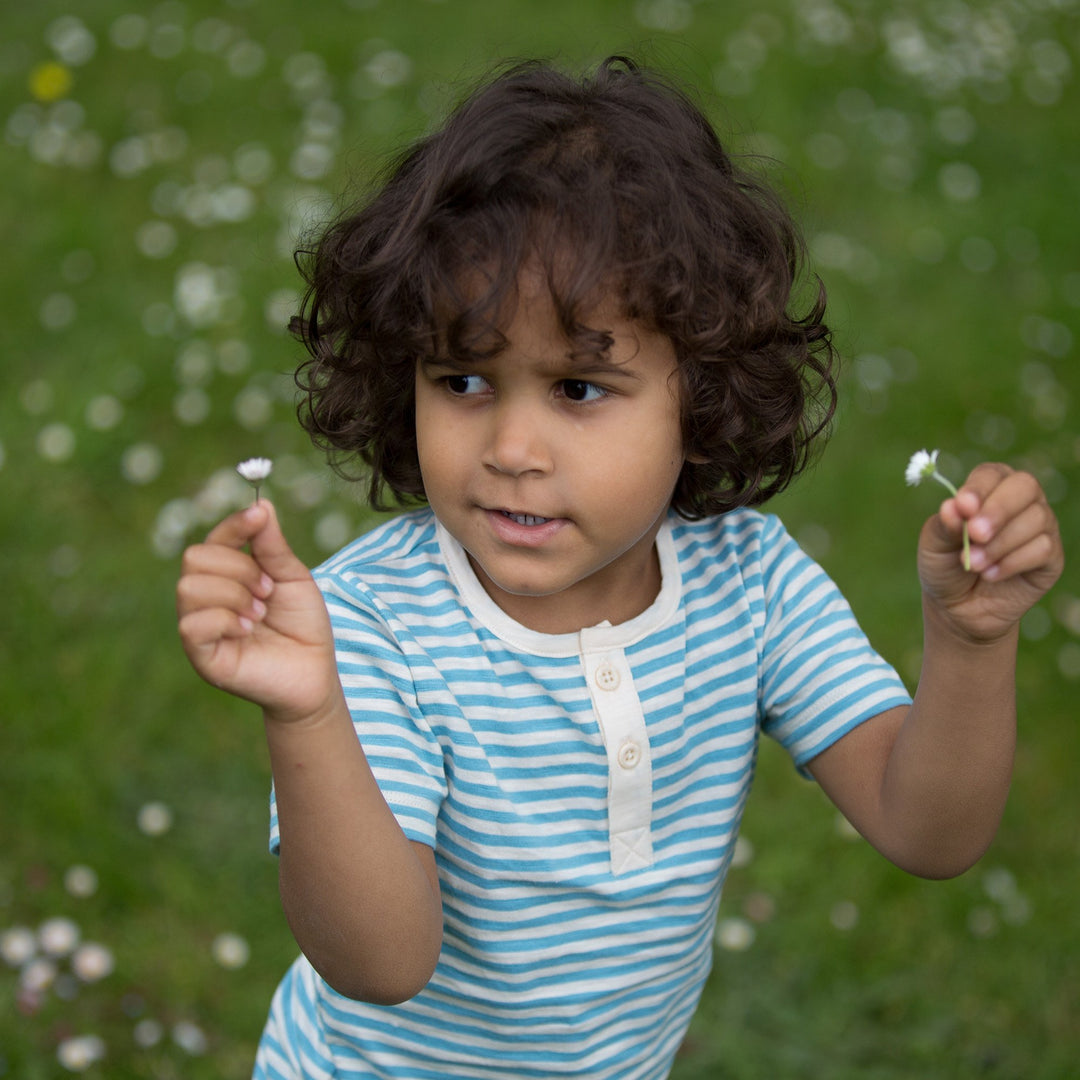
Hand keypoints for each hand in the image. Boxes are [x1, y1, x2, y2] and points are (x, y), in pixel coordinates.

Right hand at [176, 500, 342, 722]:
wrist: (316, 673)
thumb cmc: (304, 626)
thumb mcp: (294, 579)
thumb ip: (273, 546)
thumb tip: (261, 504)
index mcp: (228, 575)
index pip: (216, 538)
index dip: (235, 524)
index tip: (259, 516)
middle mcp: (208, 597)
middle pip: (195, 557)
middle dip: (238, 568)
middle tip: (267, 591)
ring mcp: (200, 626)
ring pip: (189, 587)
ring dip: (233, 595)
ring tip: (259, 613)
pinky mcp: (201, 655)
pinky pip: (191, 624)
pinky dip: (224, 620)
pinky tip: (247, 631)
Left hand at [918, 462, 1063, 642]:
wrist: (958, 609)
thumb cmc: (945, 566)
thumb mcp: (933, 545)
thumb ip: (943, 525)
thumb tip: (953, 507)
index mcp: (988, 489)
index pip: (991, 474)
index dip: (979, 488)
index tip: (963, 506)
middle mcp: (1019, 501)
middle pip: (1025, 486)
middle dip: (999, 510)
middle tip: (975, 535)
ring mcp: (1040, 527)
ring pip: (1036, 519)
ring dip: (1000, 544)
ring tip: (971, 564)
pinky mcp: (1051, 557)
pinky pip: (1043, 549)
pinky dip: (1012, 563)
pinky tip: (990, 575)